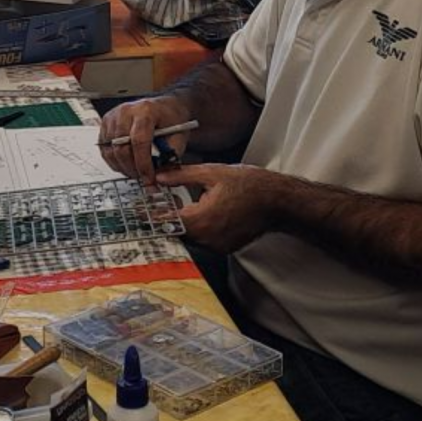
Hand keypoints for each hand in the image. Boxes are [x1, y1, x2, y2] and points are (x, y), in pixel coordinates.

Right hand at [97, 97, 190, 182]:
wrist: (165, 106)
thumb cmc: (172, 119)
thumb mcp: (179, 136)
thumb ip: (169, 157)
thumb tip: (158, 176)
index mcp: (146, 111)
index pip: (139, 141)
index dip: (143, 164)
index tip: (149, 179)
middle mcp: (126, 111)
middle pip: (122, 148)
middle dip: (132, 169)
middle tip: (143, 178)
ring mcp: (114, 116)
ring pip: (111, 150)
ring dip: (123, 167)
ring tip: (136, 172)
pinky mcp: (106, 123)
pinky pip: (105, 149)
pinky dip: (114, 161)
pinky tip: (126, 164)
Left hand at [156, 164, 286, 252]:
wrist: (278, 201)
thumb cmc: (250, 185)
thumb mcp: (212, 173)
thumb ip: (182, 175)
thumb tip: (160, 176)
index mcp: (200, 219)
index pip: (166, 221)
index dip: (153, 214)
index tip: (143, 210)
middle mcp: (207, 238)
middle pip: (177, 230)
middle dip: (171, 216)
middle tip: (167, 202)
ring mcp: (217, 246)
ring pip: (191, 236)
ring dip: (188, 222)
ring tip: (193, 204)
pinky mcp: (226, 248)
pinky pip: (206, 240)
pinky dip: (203, 228)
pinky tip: (211, 212)